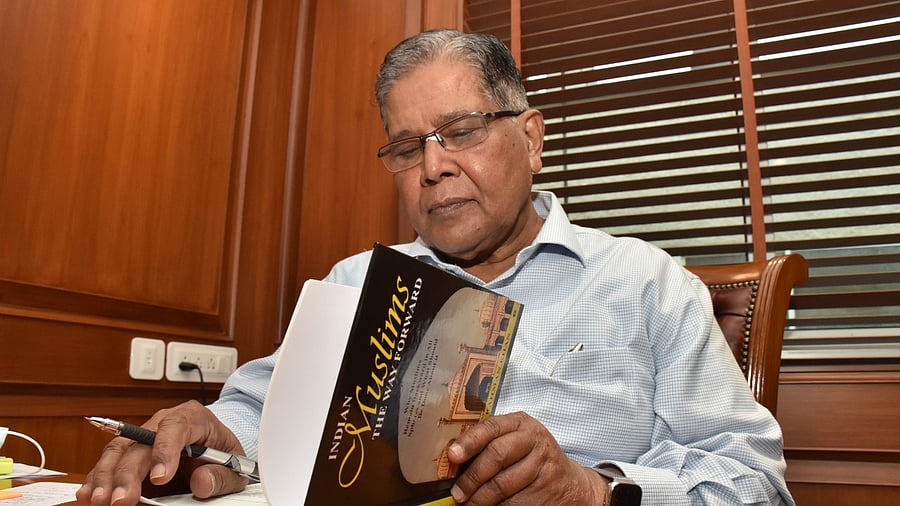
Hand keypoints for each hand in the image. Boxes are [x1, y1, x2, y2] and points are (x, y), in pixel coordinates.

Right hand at [76, 401, 247, 505]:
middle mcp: (163, 423)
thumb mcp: (235, 466)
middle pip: (139, 442)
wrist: (215, 451)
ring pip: (117, 450)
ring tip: (99, 500)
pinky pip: (109, 463)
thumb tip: (201, 483)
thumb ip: (222, 475)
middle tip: (122, 500)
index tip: (161, 477)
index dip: (165, 451)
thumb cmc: (223, 455)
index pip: (176, 427)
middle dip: (128, 473)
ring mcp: (142, 437)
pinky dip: (95, 479)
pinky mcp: (130, 454)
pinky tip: (87, 494)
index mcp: (193, 418)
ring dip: (105, 477)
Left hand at [447, 411, 608, 504]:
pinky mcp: (546, 490)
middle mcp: (534, 440)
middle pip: (496, 456)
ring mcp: (543, 465)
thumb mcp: (515, 441)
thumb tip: (453, 459)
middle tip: (457, 493)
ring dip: (480, 499)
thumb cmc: (531, 459)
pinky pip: (513, 502)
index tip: (452, 456)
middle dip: (471, 477)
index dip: (470, 442)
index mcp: (521, 423)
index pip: (492, 427)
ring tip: (468, 504)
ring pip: (503, 484)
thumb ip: (489, 443)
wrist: (569, 484)